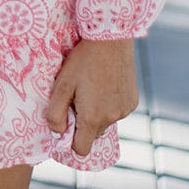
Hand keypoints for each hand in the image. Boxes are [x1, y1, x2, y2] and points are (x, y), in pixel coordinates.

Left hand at [45, 37, 137, 156]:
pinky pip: (118, 111)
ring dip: (97, 113)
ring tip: (92, 88)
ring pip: (106, 122)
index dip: (71, 140)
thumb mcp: (62, 84)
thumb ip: (55, 113)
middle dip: (83, 123)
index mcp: (92, 118)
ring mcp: (125, 110)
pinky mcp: (133, 101)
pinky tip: (106, 84)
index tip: (66, 123)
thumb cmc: (82, 60)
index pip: (81, 149)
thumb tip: (57, 132)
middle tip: (78, 98)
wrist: (111, 39)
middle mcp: (112, 118)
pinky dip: (110, 104)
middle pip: (92, 134)